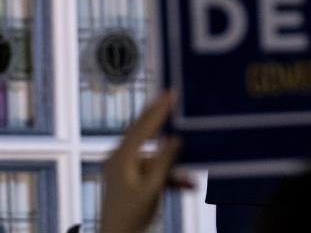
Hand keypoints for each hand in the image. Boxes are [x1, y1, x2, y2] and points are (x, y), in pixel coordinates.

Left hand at [100, 91, 190, 232]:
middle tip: (174, 98)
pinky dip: (167, 176)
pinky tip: (187, 185)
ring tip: (191, 175)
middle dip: (163, 120)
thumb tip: (175, 139)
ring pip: (152, 156)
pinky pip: (150, 170)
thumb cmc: (130, 217)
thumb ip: (164, 162)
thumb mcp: (151, 189)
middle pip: (144, 133)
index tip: (172, 93)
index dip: (160, 109)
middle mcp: (119, 157)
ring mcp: (123, 168)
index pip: (143, 126)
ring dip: (172, 164)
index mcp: (121, 156)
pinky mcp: (128, 178)